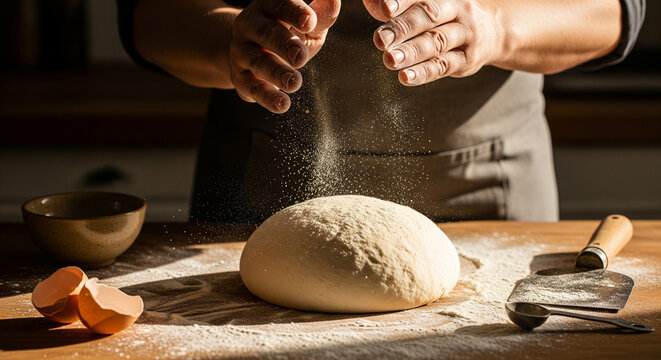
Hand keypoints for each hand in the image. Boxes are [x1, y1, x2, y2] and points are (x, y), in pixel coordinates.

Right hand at [230, 0, 340, 112]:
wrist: (250, 53)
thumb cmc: (288, 34)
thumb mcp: (306, 25)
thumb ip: (321, 16)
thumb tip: (334, 1)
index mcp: (268, 5)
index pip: (280, 4)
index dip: (294, 12)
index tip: (310, 22)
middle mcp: (250, 25)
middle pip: (266, 32)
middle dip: (284, 44)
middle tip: (301, 57)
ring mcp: (241, 51)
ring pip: (258, 61)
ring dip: (276, 72)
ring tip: (295, 82)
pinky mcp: (239, 76)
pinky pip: (252, 87)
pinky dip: (267, 96)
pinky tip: (283, 104)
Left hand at [364, 0, 503, 85]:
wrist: (494, 31)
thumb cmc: (449, 14)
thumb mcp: (429, 4)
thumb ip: (399, 4)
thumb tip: (369, 1)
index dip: (403, 1)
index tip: (385, 8)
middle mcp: (458, 10)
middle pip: (429, 16)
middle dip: (402, 28)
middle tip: (380, 39)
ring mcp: (465, 35)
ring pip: (436, 42)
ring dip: (410, 52)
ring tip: (389, 59)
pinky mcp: (466, 59)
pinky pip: (443, 66)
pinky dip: (423, 72)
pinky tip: (405, 77)